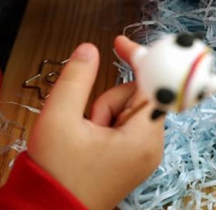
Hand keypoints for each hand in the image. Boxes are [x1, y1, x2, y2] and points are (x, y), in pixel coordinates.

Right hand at [26, 37, 163, 209]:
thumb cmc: (56, 176)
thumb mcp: (58, 121)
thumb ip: (76, 80)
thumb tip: (89, 50)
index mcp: (143, 137)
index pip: (155, 86)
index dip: (140, 60)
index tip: (121, 43)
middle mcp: (153, 146)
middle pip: (139, 98)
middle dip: (108, 101)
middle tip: (87, 122)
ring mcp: (145, 154)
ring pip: (130, 111)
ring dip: (104, 114)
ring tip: (84, 138)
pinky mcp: (135, 159)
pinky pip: (126, 127)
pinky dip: (106, 125)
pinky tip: (89, 142)